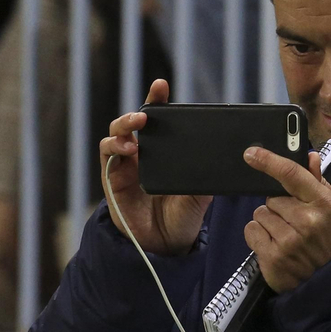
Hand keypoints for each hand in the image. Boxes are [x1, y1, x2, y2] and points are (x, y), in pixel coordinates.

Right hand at [99, 79, 211, 255]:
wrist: (166, 245)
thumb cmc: (181, 217)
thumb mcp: (199, 194)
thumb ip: (206, 175)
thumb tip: (222, 159)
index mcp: (162, 152)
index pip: (158, 121)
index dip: (157, 101)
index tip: (161, 86)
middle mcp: (142, 155)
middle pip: (133, 123)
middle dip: (138, 111)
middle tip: (146, 112)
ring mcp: (125, 166)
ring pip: (115, 135)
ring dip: (123, 127)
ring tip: (136, 127)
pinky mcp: (113, 180)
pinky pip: (108, 157)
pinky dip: (114, 147)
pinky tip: (126, 147)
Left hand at [242, 147, 330, 292]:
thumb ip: (320, 183)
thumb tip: (309, 158)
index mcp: (324, 204)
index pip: (292, 175)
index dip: (269, 161)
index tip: (252, 153)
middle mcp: (307, 221)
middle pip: (272, 197)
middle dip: (278, 206)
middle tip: (292, 220)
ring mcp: (289, 241)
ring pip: (260, 214)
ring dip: (268, 222)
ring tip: (285, 235)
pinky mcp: (273, 257)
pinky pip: (251, 231)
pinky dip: (258, 236)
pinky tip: (274, 244)